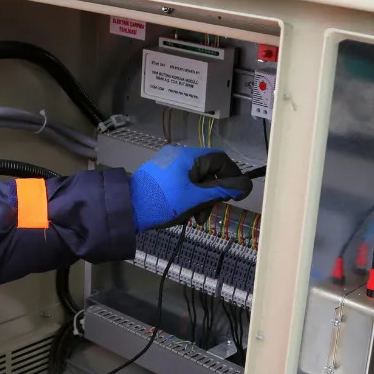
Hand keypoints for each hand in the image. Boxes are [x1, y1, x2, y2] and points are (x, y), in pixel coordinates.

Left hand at [129, 146, 253, 232]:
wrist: (127, 210)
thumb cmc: (163, 202)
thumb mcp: (196, 198)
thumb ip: (222, 191)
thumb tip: (246, 185)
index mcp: (189, 156)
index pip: (221, 160)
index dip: (232, 176)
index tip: (234, 196)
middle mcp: (179, 156)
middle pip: (208, 172)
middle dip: (211, 195)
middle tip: (205, 214)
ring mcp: (169, 166)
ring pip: (196, 181)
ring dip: (200, 201)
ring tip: (193, 218)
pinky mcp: (161, 176)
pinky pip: (183, 184)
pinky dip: (188, 199)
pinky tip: (182, 214)